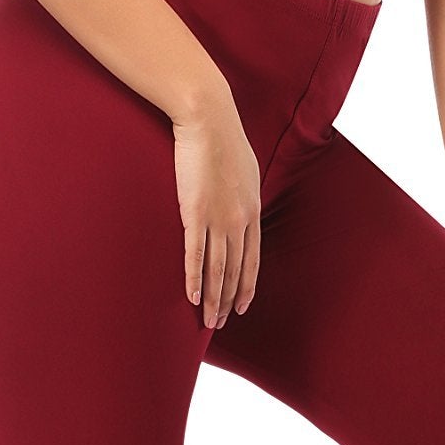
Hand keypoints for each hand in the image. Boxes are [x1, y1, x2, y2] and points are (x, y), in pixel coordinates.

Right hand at [172, 103, 262, 327]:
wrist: (209, 121)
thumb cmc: (225, 140)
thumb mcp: (246, 171)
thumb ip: (244, 195)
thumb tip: (242, 207)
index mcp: (252, 211)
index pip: (252, 260)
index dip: (247, 286)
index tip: (242, 306)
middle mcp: (239, 221)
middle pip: (235, 271)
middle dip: (229, 301)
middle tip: (221, 323)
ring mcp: (218, 219)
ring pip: (217, 270)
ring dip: (213, 299)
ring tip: (208, 321)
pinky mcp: (195, 214)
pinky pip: (195, 255)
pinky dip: (194, 279)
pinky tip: (192, 297)